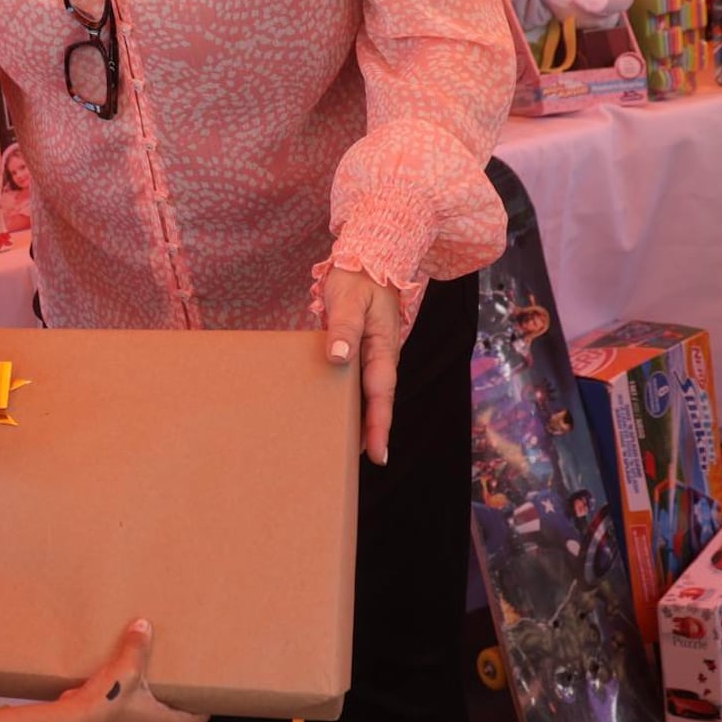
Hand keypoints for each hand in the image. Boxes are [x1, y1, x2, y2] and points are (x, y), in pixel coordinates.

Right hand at [63, 620, 204, 721]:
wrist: (71, 719)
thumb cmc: (106, 700)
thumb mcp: (126, 670)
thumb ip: (137, 648)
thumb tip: (144, 624)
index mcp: (158, 720)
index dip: (201, 713)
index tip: (207, 702)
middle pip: (167, 718)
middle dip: (172, 702)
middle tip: (176, 682)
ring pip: (145, 716)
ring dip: (148, 701)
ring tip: (148, 680)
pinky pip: (126, 712)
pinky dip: (128, 701)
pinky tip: (120, 686)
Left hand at [321, 267, 403, 466]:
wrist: (369, 260)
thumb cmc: (357, 279)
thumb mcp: (348, 300)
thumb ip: (344, 328)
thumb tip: (339, 358)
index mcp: (382, 347)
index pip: (381, 393)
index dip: (378, 424)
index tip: (377, 452)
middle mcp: (381, 356)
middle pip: (379, 401)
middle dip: (375, 431)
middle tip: (370, 461)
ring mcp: (373, 355)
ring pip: (371, 394)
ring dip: (365, 419)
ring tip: (353, 449)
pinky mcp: (362, 351)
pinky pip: (360, 382)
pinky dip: (354, 400)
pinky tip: (340, 413)